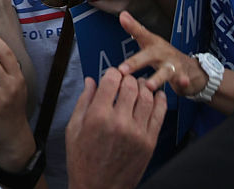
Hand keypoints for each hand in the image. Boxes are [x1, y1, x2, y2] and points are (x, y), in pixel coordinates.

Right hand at [66, 67, 165, 188]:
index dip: (112, 72)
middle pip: (130, 86)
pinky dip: (160, 100)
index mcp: (98, 117)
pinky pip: (159, 114)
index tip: (112, 75)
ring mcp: (137, 132)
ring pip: (147, 97)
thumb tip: (91, 81)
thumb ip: (84, 101)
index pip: (111, 80)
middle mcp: (119, 122)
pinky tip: (157, 96)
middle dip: (127, 78)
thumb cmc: (82, 161)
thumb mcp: (74, 129)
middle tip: (125, 81)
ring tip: (139, 86)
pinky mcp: (149, 142)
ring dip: (144, 87)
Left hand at [117, 10, 206, 93]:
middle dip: (135, 62)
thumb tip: (122, 14)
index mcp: (152, 44)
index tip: (123, 17)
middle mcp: (162, 52)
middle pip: (148, 55)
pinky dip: (183, 80)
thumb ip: (135, 29)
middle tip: (122, 70)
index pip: (141, 33)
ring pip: (164, 71)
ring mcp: (173, 63)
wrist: (188, 67)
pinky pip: (182, 79)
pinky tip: (184, 82)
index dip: (132, 26)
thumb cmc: (163, 53)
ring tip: (149, 86)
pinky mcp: (182, 75)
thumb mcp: (149, 41)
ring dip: (157, 78)